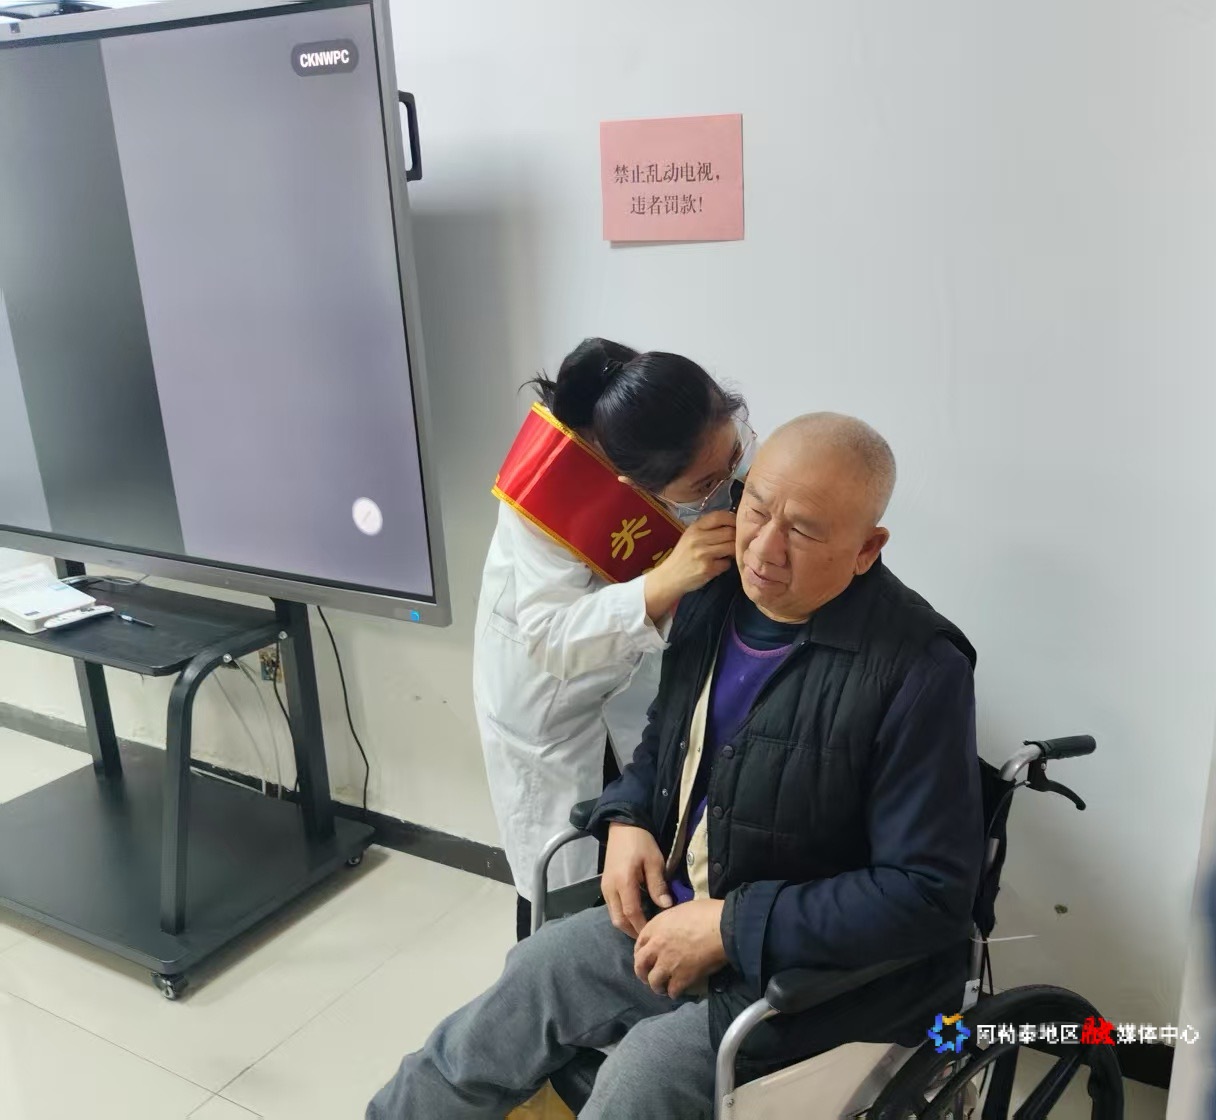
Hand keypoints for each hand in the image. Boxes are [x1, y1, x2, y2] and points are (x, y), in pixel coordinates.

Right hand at [602, 823, 672, 938]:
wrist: (623, 826)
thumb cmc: (641, 842)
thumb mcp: (654, 861)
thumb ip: (658, 885)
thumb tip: (666, 907)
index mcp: (623, 882)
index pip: (632, 913)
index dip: (642, 927)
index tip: (655, 934)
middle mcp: (610, 888)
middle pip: (619, 920)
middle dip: (633, 931)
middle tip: (649, 936)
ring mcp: (605, 887)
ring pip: (613, 916)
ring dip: (627, 925)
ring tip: (643, 927)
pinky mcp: (605, 885)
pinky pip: (612, 907)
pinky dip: (622, 915)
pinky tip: (636, 914)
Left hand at [633, 899, 726, 998]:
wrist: (721, 927)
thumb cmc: (706, 913)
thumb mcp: (681, 910)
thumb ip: (670, 923)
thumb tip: (674, 930)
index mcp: (656, 926)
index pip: (639, 943)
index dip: (641, 952)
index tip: (645, 958)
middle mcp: (657, 946)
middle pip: (640, 964)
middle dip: (642, 973)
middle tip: (648, 977)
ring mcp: (667, 963)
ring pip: (653, 981)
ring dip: (657, 986)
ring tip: (663, 989)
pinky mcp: (681, 978)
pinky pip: (672, 991)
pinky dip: (674, 993)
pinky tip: (678, 992)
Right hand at [644, 510, 735, 620]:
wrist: (670, 577)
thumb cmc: (683, 555)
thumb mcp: (690, 536)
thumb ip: (708, 528)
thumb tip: (733, 524)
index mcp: (695, 528)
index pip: (719, 516)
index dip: (733, 519)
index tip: (738, 525)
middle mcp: (698, 539)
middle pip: (729, 532)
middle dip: (737, 537)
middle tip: (736, 542)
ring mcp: (703, 554)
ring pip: (731, 547)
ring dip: (734, 551)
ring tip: (728, 553)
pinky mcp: (708, 568)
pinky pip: (727, 563)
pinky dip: (726, 564)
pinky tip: (718, 565)